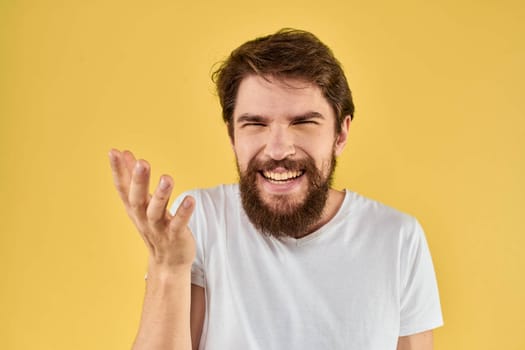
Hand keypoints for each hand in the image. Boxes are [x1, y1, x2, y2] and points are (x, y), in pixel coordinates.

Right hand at [108, 149, 195, 271]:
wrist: (168, 263)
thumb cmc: (155, 226)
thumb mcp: (141, 202)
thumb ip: (133, 178)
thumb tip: (124, 153)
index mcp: (134, 208)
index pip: (122, 188)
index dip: (117, 171)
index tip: (113, 152)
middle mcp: (143, 218)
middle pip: (137, 199)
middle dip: (139, 181)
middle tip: (142, 163)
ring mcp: (159, 228)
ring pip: (156, 212)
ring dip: (161, 195)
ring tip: (167, 178)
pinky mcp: (175, 236)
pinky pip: (178, 224)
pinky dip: (183, 213)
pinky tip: (190, 199)